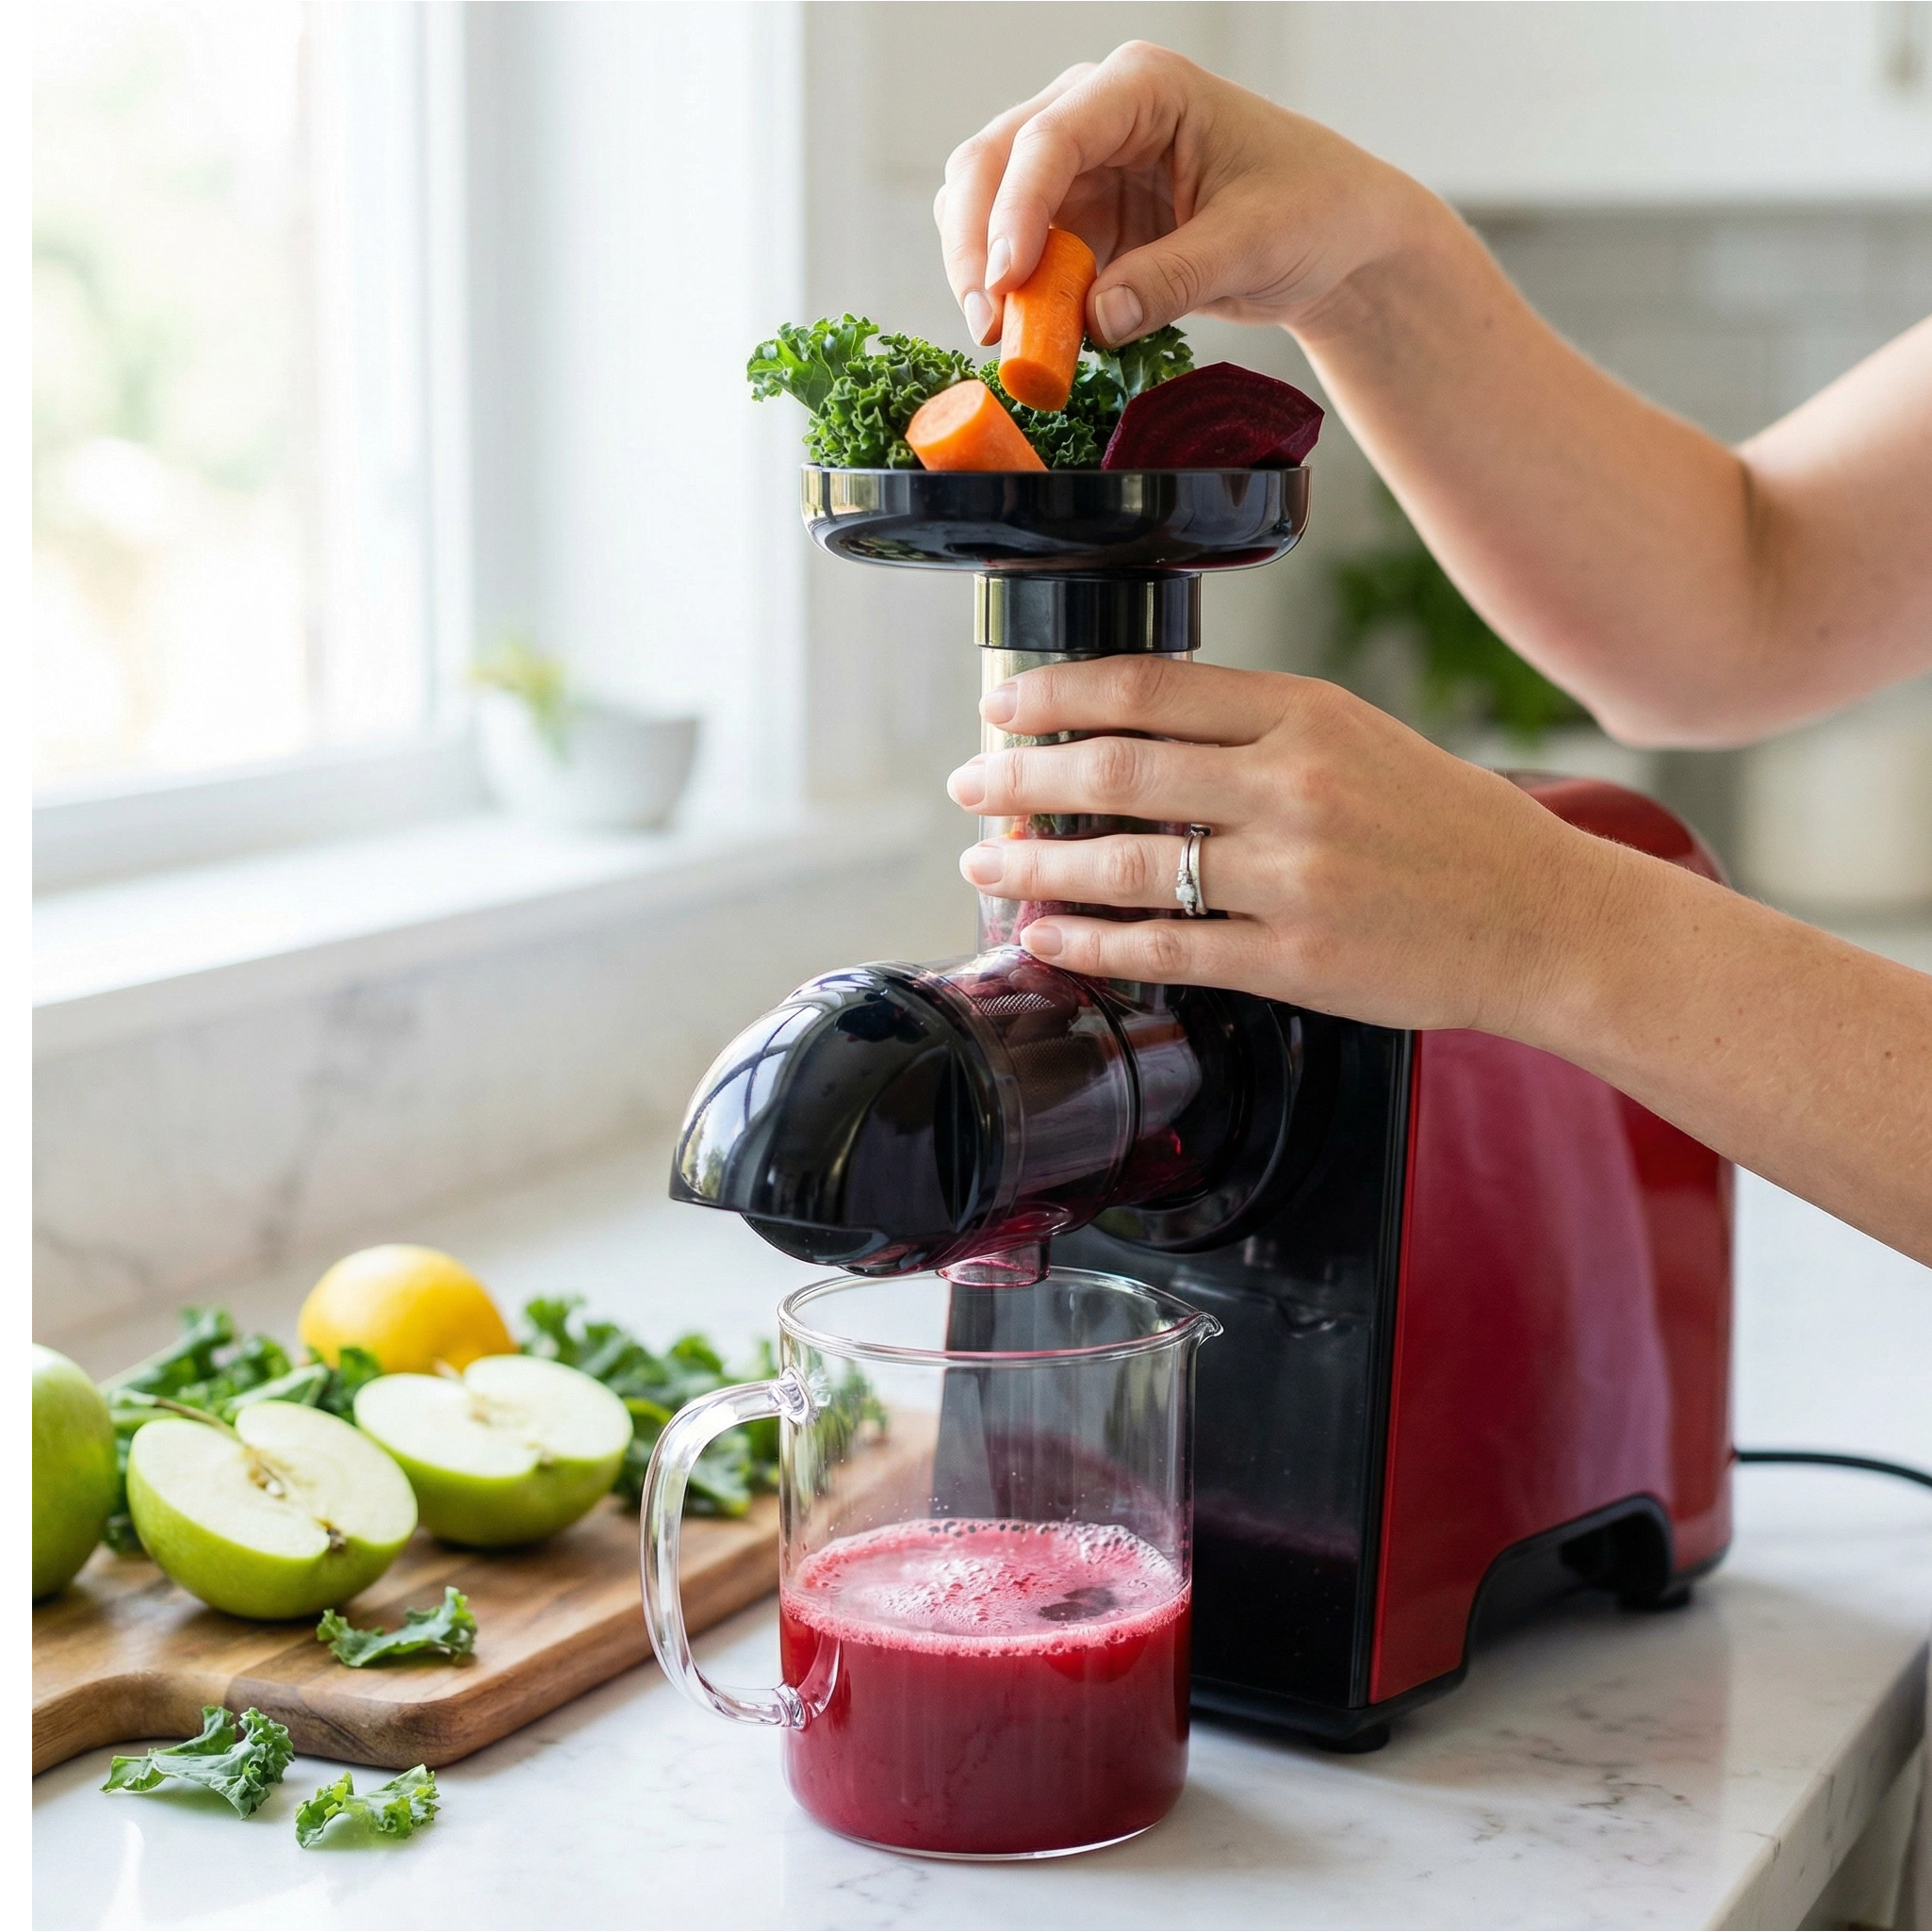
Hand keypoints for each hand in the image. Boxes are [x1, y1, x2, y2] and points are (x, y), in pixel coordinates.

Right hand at [934, 41, 1417, 346]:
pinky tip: (1030, 335)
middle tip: (987, 326)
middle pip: (992, 162)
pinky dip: (1012, 295)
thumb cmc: (1312, 210)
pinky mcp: (1079, 219)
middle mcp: (1096, 114)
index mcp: (1143, 89)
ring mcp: (1080, 166)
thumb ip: (1175, 278)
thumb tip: (1094, 318)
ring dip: (980, 270)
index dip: (1015, 210)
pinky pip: (1017, 252)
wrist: (1333, 236)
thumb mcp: (1254, 244)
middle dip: (976, 243)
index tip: (1003, 283)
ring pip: (986, 204)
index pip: (1050, 137)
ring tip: (1005, 338)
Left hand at [946, 655, 1618, 1037]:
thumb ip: (1255, 731)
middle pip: (1115, 770)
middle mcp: (1293, 787)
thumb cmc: (1448, 827)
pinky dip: (1089, 945)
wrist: (1544, 918)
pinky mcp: (1293, 962)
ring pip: (1124, 865)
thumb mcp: (1360, 738)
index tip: (1002, 703)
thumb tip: (1132, 734)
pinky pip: (1163, 949)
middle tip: (968, 786)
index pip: (1147, 688)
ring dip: (1034, 865)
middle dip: (1019, 779)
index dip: (1055, 694)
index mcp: (1307, 714)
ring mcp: (1291, 878)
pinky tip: (1046, 937)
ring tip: (985, 865)